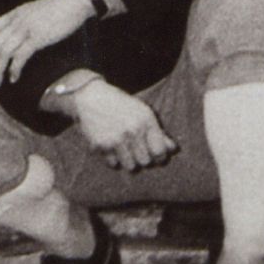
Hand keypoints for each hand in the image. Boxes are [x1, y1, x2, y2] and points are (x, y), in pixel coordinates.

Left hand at [0, 0, 94, 88]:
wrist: (74, 1)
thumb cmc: (58, 8)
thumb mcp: (34, 11)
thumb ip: (23, 21)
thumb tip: (17, 35)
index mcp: (14, 14)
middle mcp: (16, 21)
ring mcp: (26, 29)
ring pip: (3, 52)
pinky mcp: (38, 37)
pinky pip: (20, 56)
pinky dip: (14, 69)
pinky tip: (13, 78)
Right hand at [58, 75, 175, 172]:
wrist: (90, 97)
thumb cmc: (120, 104)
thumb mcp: (142, 112)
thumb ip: (158, 131)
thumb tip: (173, 149)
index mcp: (146, 121)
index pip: (160, 152)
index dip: (159, 156)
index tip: (155, 155)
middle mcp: (132, 131)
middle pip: (145, 162)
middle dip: (142, 157)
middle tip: (136, 149)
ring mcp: (115, 139)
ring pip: (130, 166)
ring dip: (128, 160)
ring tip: (123, 148)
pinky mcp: (101, 146)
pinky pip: (113, 164)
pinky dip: (113, 158)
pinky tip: (111, 145)